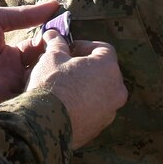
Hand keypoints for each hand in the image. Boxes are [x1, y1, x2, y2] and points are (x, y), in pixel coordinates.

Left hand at [0, 1, 60, 103]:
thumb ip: (27, 16)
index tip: (68, 36)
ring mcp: (6, 83)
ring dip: (51, 77)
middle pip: (42, 71)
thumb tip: (55, 4)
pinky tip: (52, 80)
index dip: (54, 45)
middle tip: (74, 53)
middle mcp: (11, 71)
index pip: (40, 52)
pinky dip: (38, 90)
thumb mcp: (0, 18)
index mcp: (11, 54)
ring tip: (69, 66)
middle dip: (57, 63)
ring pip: (36, 86)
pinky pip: (23, 97)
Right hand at [26, 30, 127, 148]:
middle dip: (86, 67)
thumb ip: (57, 44)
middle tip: (65, 66)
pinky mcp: (99, 128)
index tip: (69, 49)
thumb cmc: (52, 85)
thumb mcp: (52, 57)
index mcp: (108, 68)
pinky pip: (94, 111)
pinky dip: (83, 106)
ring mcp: (109, 112)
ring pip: (100, 93)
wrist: (46, 124)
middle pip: (104, 72)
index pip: (104, 49)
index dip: (85, 46)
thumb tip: (53, 35)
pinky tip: (64, 106)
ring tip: (63, 87)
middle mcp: (116, 90)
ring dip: (85, 87)